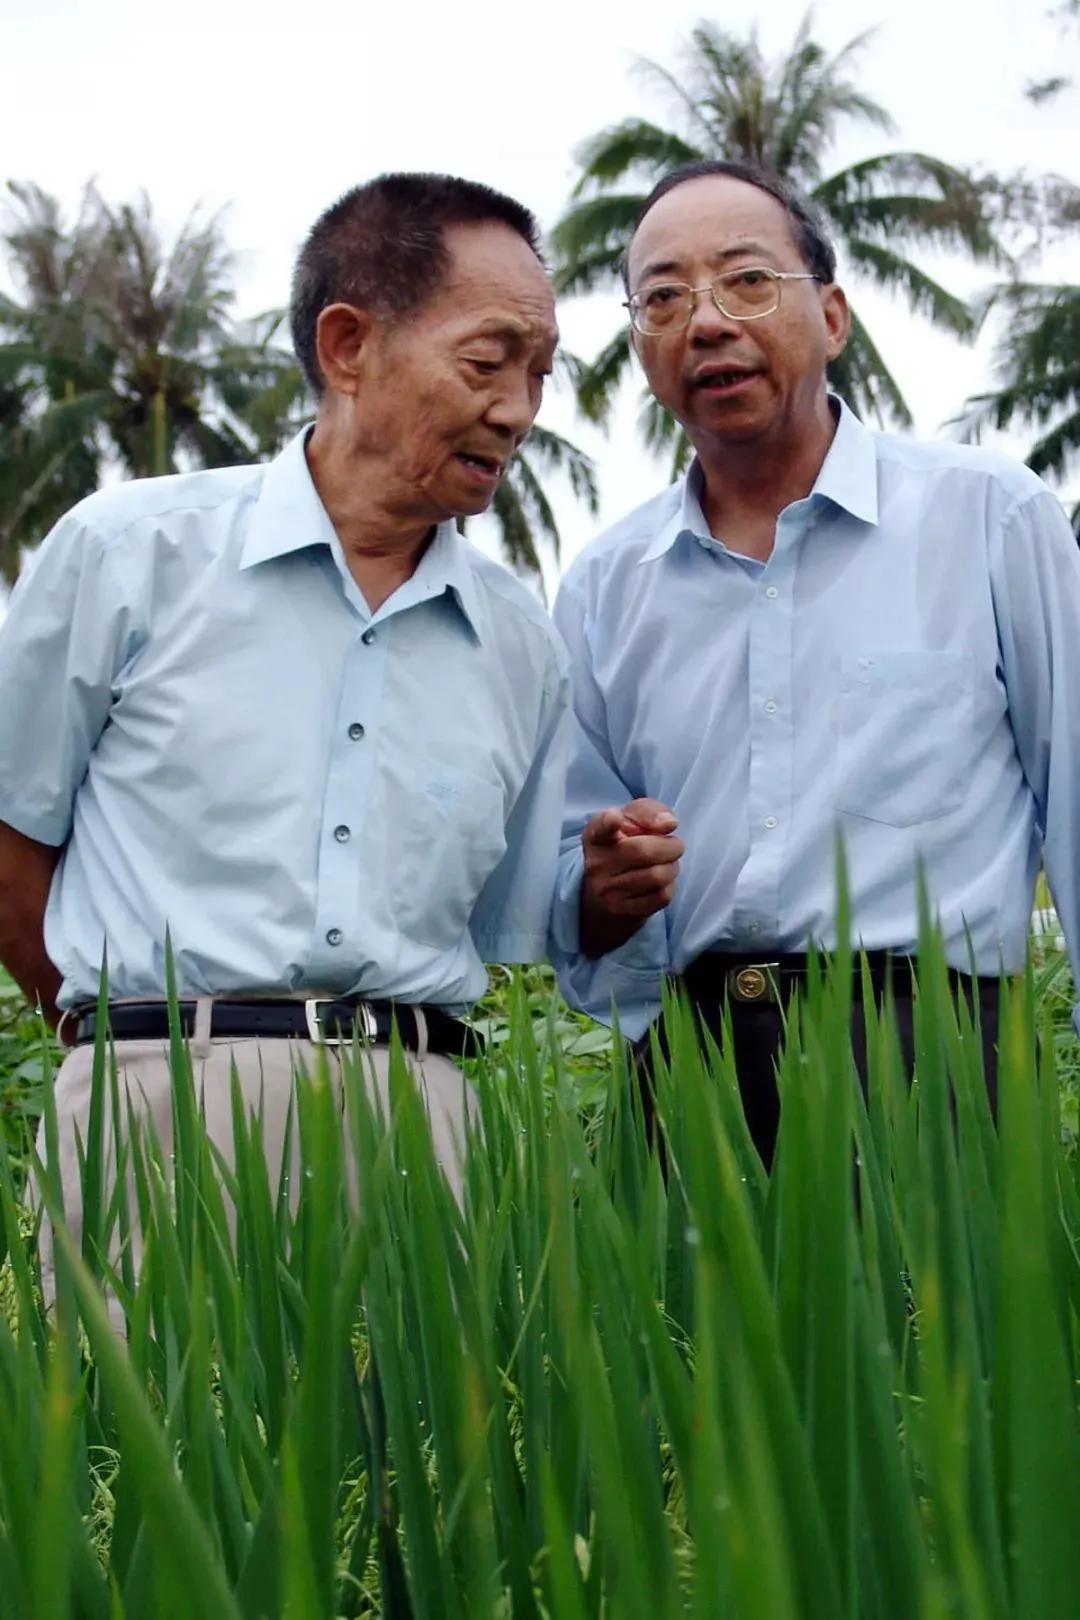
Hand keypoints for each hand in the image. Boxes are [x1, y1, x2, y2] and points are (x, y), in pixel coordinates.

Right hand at [579, 798, 682, 957]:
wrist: (609, 886)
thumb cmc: (626, 842)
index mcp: (596, 834)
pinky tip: (660, 880)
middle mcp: (596, 862)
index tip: (616, 818)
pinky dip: (669, 885)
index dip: (610, 822)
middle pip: (645, 851)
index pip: (601, 826)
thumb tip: (669, 824)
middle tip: (675, 845)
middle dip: (671, 846)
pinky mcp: (620, 909)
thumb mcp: (632, 819)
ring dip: (672, 866)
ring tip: (666, 863)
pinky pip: (662, 896)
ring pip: (658, 875)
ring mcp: (606, 889)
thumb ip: (650, 812)